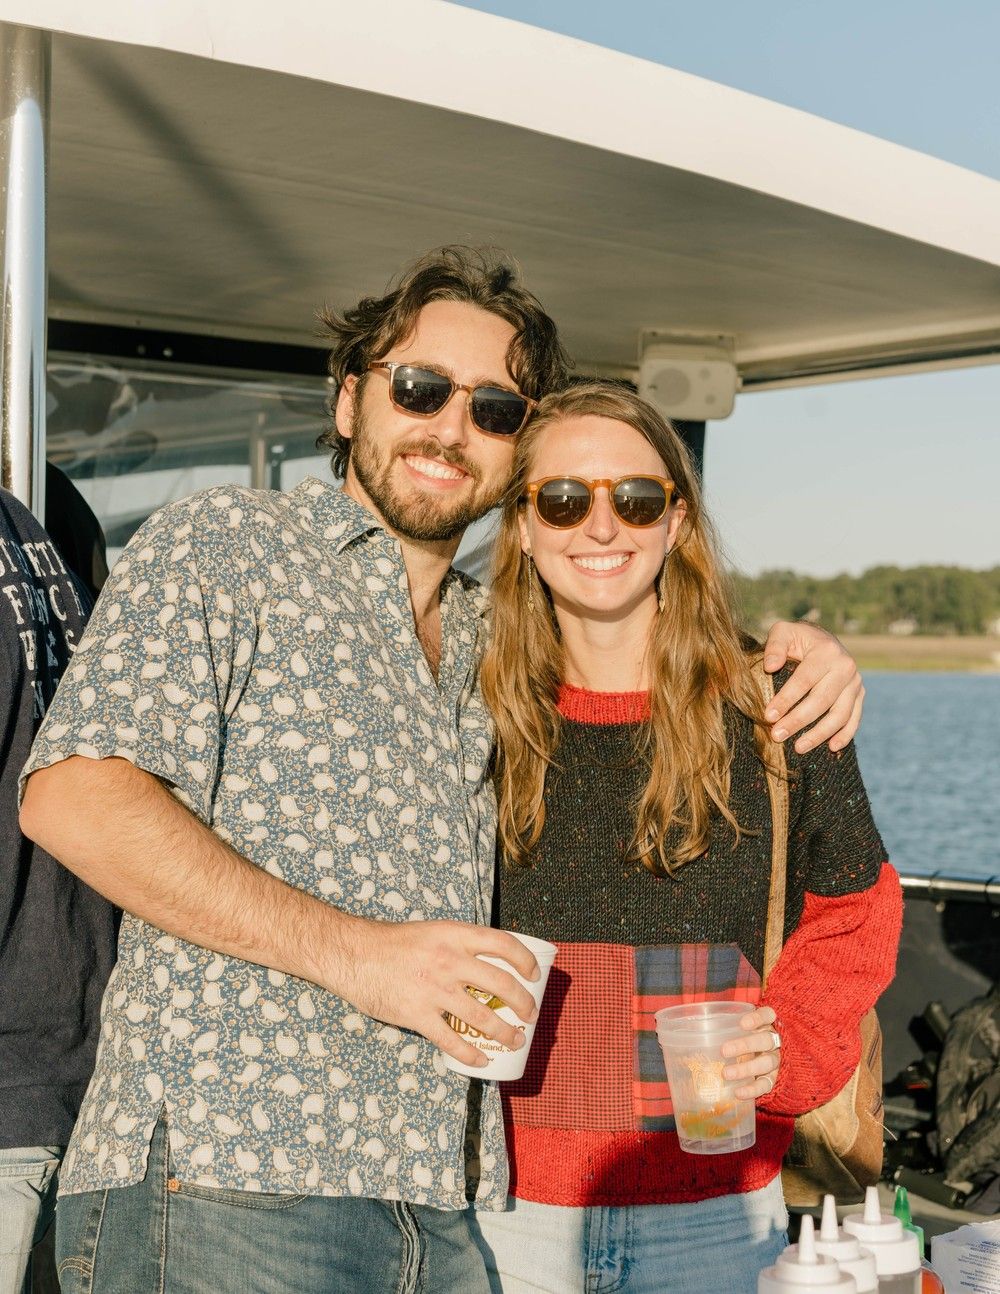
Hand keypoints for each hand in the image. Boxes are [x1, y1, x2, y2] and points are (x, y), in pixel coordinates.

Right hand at [334, 918, 539, 1067]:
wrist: (354, 955)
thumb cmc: (393, 943)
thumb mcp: (432, 931)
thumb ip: (458, 945)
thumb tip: (488, 963)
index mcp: (454, 935)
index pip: (503, 943)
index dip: (525, 960)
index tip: (535, 974)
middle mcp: (449, 961)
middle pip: (501, 984)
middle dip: (523, 1003)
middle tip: (531, 1014)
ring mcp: (434, 990)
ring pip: (482, 1017)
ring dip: (505, 1032)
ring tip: (516, 1039)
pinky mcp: (417, 1015)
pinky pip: (452, 1040)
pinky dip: (471, 1054)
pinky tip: (481, 1061)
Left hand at [721, 1006, 780, 1100]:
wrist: (762, 1055)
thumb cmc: (743, 1036)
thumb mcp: (737, 1026)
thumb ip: (722, 1025)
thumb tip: (689, 1026)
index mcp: (766, 1023)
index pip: (767, 1015)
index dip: (757, 1019)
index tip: (742, 1023)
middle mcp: (774, 1040)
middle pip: (765, 1040)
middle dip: (745, 1045)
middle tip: (724, 1050)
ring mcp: (776, 1059)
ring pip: (766, 1062)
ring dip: (746, 1069)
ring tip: (726, 1074)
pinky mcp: (774, 1078)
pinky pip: (766, 1084)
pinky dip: (752, 1089)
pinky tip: (738, 1092)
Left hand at [761, 621, 863, 753]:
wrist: (822, 638)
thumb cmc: (797, 638)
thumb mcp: (783, 632)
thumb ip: (775, 646)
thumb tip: (770, 666)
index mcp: (826, 652)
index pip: (804, 681)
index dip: (786, 700)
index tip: (768, 716)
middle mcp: (845, 667)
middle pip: (821, 700)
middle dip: (798, 721)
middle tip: (777, 736)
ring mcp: (855, 682)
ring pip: (840, 714)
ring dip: (819, 734)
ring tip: (798, 747)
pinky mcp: (860, 694)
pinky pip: (854, 718)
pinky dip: (845, 735)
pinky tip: (831, 747)